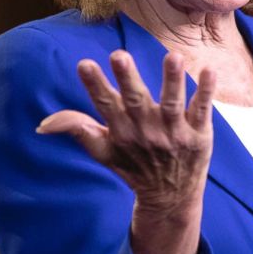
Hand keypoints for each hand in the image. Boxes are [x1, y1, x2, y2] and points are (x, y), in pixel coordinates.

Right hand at [36, 50, 215, 253]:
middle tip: (119, 55)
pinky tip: (209, 70)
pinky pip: (202, 110)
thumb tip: (43, 123)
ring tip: (173, 56)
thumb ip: (77, 130)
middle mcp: (147, 132)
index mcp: (122, 132)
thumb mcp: (103, 151)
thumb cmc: (134, 166)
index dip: (95, 85)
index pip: (106, 105)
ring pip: (172, 103)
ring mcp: (174, 133)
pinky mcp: (199, 135)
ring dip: (172, 80)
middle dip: (128, 78)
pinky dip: (206, 91)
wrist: (171, 199)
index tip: (85, 64)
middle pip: (136, 101)